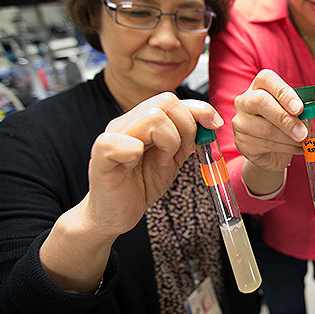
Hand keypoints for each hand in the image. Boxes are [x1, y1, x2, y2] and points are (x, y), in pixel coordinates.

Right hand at [41, 93, 219, 291]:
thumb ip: (188, 139)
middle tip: (182, 152)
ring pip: (152, 117)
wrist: (114, 214)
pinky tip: (135, 165)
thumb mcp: (172, 158)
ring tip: (162, 161)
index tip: (213, 126)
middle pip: (166, 102)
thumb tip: (210, 122)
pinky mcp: (101, 155)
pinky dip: (134, 152)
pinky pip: (118, 142)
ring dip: (168, 141)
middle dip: (186, 127)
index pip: (173, 100)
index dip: (199, 110)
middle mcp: (127, 122)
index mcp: (143, 120)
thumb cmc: (140, 185)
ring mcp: (113, 136)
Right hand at [232, 69, 314, 171]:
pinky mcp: (242, 142)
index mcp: (260, 85)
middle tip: (305, 133)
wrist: (274, 150)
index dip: (284, 92)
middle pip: (260, 103)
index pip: (267, 79)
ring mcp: (240, 122)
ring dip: (290, 138)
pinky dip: (287, 149)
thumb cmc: (288, 122)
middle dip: (286, 119)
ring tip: (306, 142)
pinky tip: (298, 149)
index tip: (299, 108)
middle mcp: (245, 100)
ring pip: (265, 129)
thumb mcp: (303, 112)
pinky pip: (265, 145)